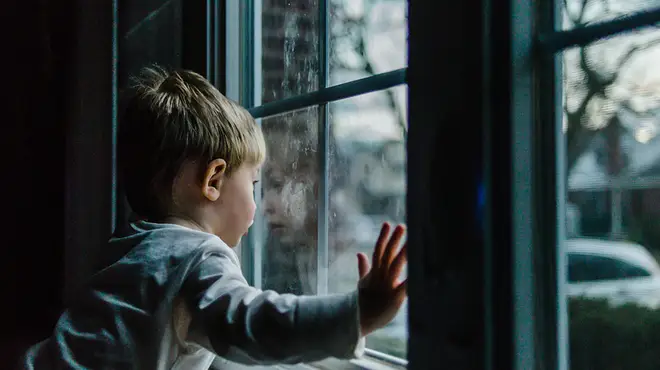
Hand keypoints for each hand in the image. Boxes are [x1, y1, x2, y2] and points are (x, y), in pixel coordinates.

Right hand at [356, 222, 406, 336]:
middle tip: (402, 226)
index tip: (388, 224)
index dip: (383, 237)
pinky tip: (420, 271)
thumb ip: (363, 267)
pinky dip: (412, 279)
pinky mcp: (394, 297)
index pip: (379, 250)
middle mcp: (380, 276)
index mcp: (374, 272)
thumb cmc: (363, 303)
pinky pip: (405, 286)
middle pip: (388, 254)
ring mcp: (387, 286)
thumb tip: (359, 253)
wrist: (359, 321)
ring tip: (412, 241)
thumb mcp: (362, 282)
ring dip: (404, 252)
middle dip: (394, 240)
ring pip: (395, 265)